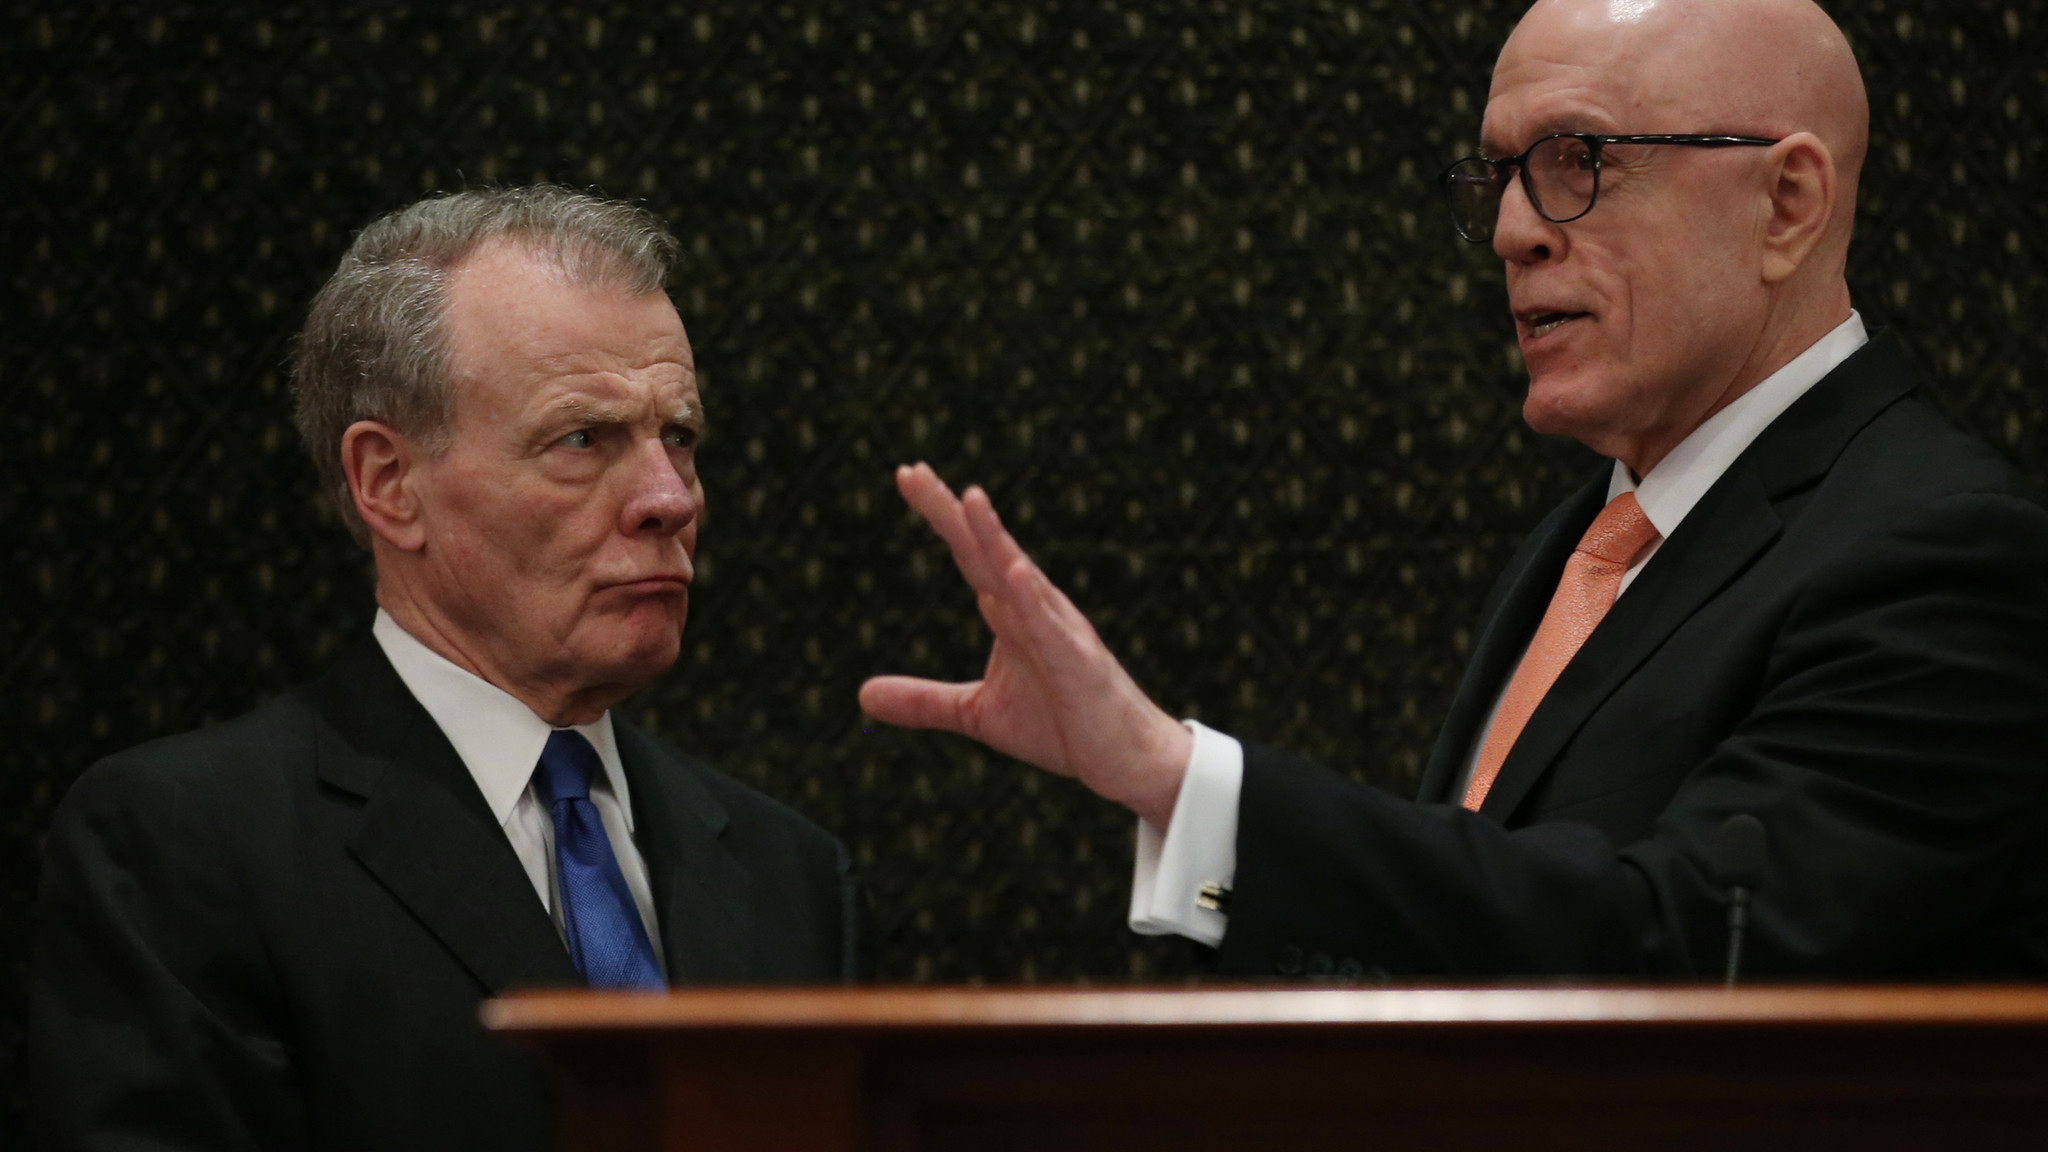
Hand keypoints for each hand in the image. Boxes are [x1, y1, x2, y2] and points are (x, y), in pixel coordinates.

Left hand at [859, 464, 1192, 826]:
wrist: (1123, 760)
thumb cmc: (1061, 724)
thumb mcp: (978, 713)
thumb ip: (924, 699)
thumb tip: (861, 695)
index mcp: (1011, 613)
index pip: (969, 553)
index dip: (941, 515)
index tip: (907, 474)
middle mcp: (1036, 609)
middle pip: (987, 550)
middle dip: (952, 511)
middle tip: (913, 471)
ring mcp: (1061, 632)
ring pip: (1022, 577)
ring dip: (995, 539)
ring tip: (969, 499)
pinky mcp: (1080, 665)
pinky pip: (1052, 629)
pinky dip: (1031, 600)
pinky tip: (1012, 572)